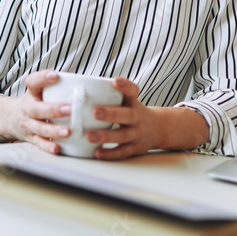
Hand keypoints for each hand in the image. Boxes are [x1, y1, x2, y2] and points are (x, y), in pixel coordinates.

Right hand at [0, 70, 71, 153]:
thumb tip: (89, 84)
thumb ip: (57, 87)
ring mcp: (28, 124)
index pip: (33, 82)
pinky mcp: (30, 138)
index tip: (56, 75)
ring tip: (68, 132)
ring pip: (40, 128)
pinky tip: (57, 148)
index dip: (43, 78)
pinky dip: (47, 146)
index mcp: (32, 94)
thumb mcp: (38, 91)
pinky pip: (39, 143)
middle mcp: (28, 108)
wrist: (10, 118)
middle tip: (70, 109)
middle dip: (54, 109)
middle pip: (37, 109)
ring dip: (54, 130)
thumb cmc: (34, 103)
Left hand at [84, 78, 208, 160]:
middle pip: (127, 115)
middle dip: (111, 114)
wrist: (159, 129)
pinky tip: (97, 152)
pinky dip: (110, 153)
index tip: (115, 81)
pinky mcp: (135, 148)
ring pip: (122, 136)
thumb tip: (77, 88)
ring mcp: (137, 134)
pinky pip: (122, 152)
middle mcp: (137, 117)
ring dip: (105, 136)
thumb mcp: (129, 101)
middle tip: (95, 112)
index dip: (125, 86)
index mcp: (133, 103)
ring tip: (89, 136)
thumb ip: (111, 95)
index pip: (132, 91)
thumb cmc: (134, 112)